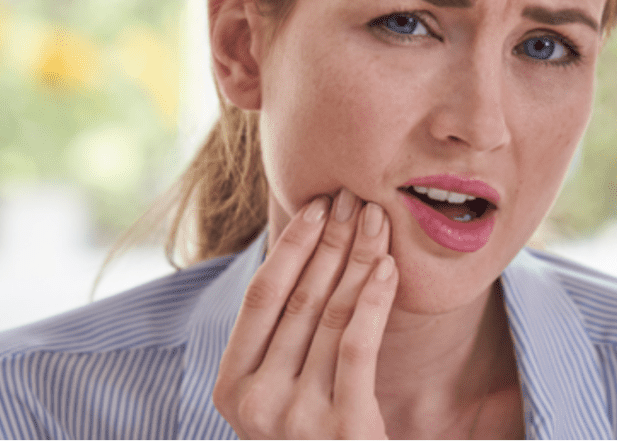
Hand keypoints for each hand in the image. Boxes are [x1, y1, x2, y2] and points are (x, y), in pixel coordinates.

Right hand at [213, 189, 397, 438]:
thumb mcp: (279, 400)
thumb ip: (280, 346)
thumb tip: (302, 258)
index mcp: (229, 390)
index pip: (261, 297)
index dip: (290, 247)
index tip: (316, 207)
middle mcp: (254, 404)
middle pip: (298, 300)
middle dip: (330, 242)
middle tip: (354, 199)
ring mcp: (296, 420)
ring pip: (330, 316)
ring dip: (357, 259)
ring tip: (376, 221)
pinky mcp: (343, 431)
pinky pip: (356, 347)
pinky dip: (372, 300)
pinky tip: (387, 267)